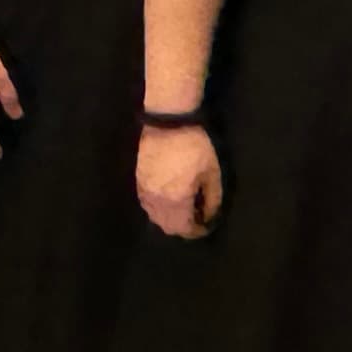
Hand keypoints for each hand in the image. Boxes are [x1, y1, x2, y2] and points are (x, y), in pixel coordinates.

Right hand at [135, 124, 223, 238]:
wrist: (168, 121)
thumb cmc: (195, 146)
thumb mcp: (212, 172)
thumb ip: (212, 198)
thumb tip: (210, 215)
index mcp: (176, 201)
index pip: (185, 228)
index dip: (197, 230)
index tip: (207, 225)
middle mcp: (156, 201)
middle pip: (167, 227)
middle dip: (183, 227)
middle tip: (196, 216)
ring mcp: (144, 191)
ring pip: (155, 216)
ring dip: (169, 218)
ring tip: (183, 207)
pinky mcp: (138, 180)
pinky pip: (148, 203)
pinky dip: (159, 207)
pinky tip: (169, 196)